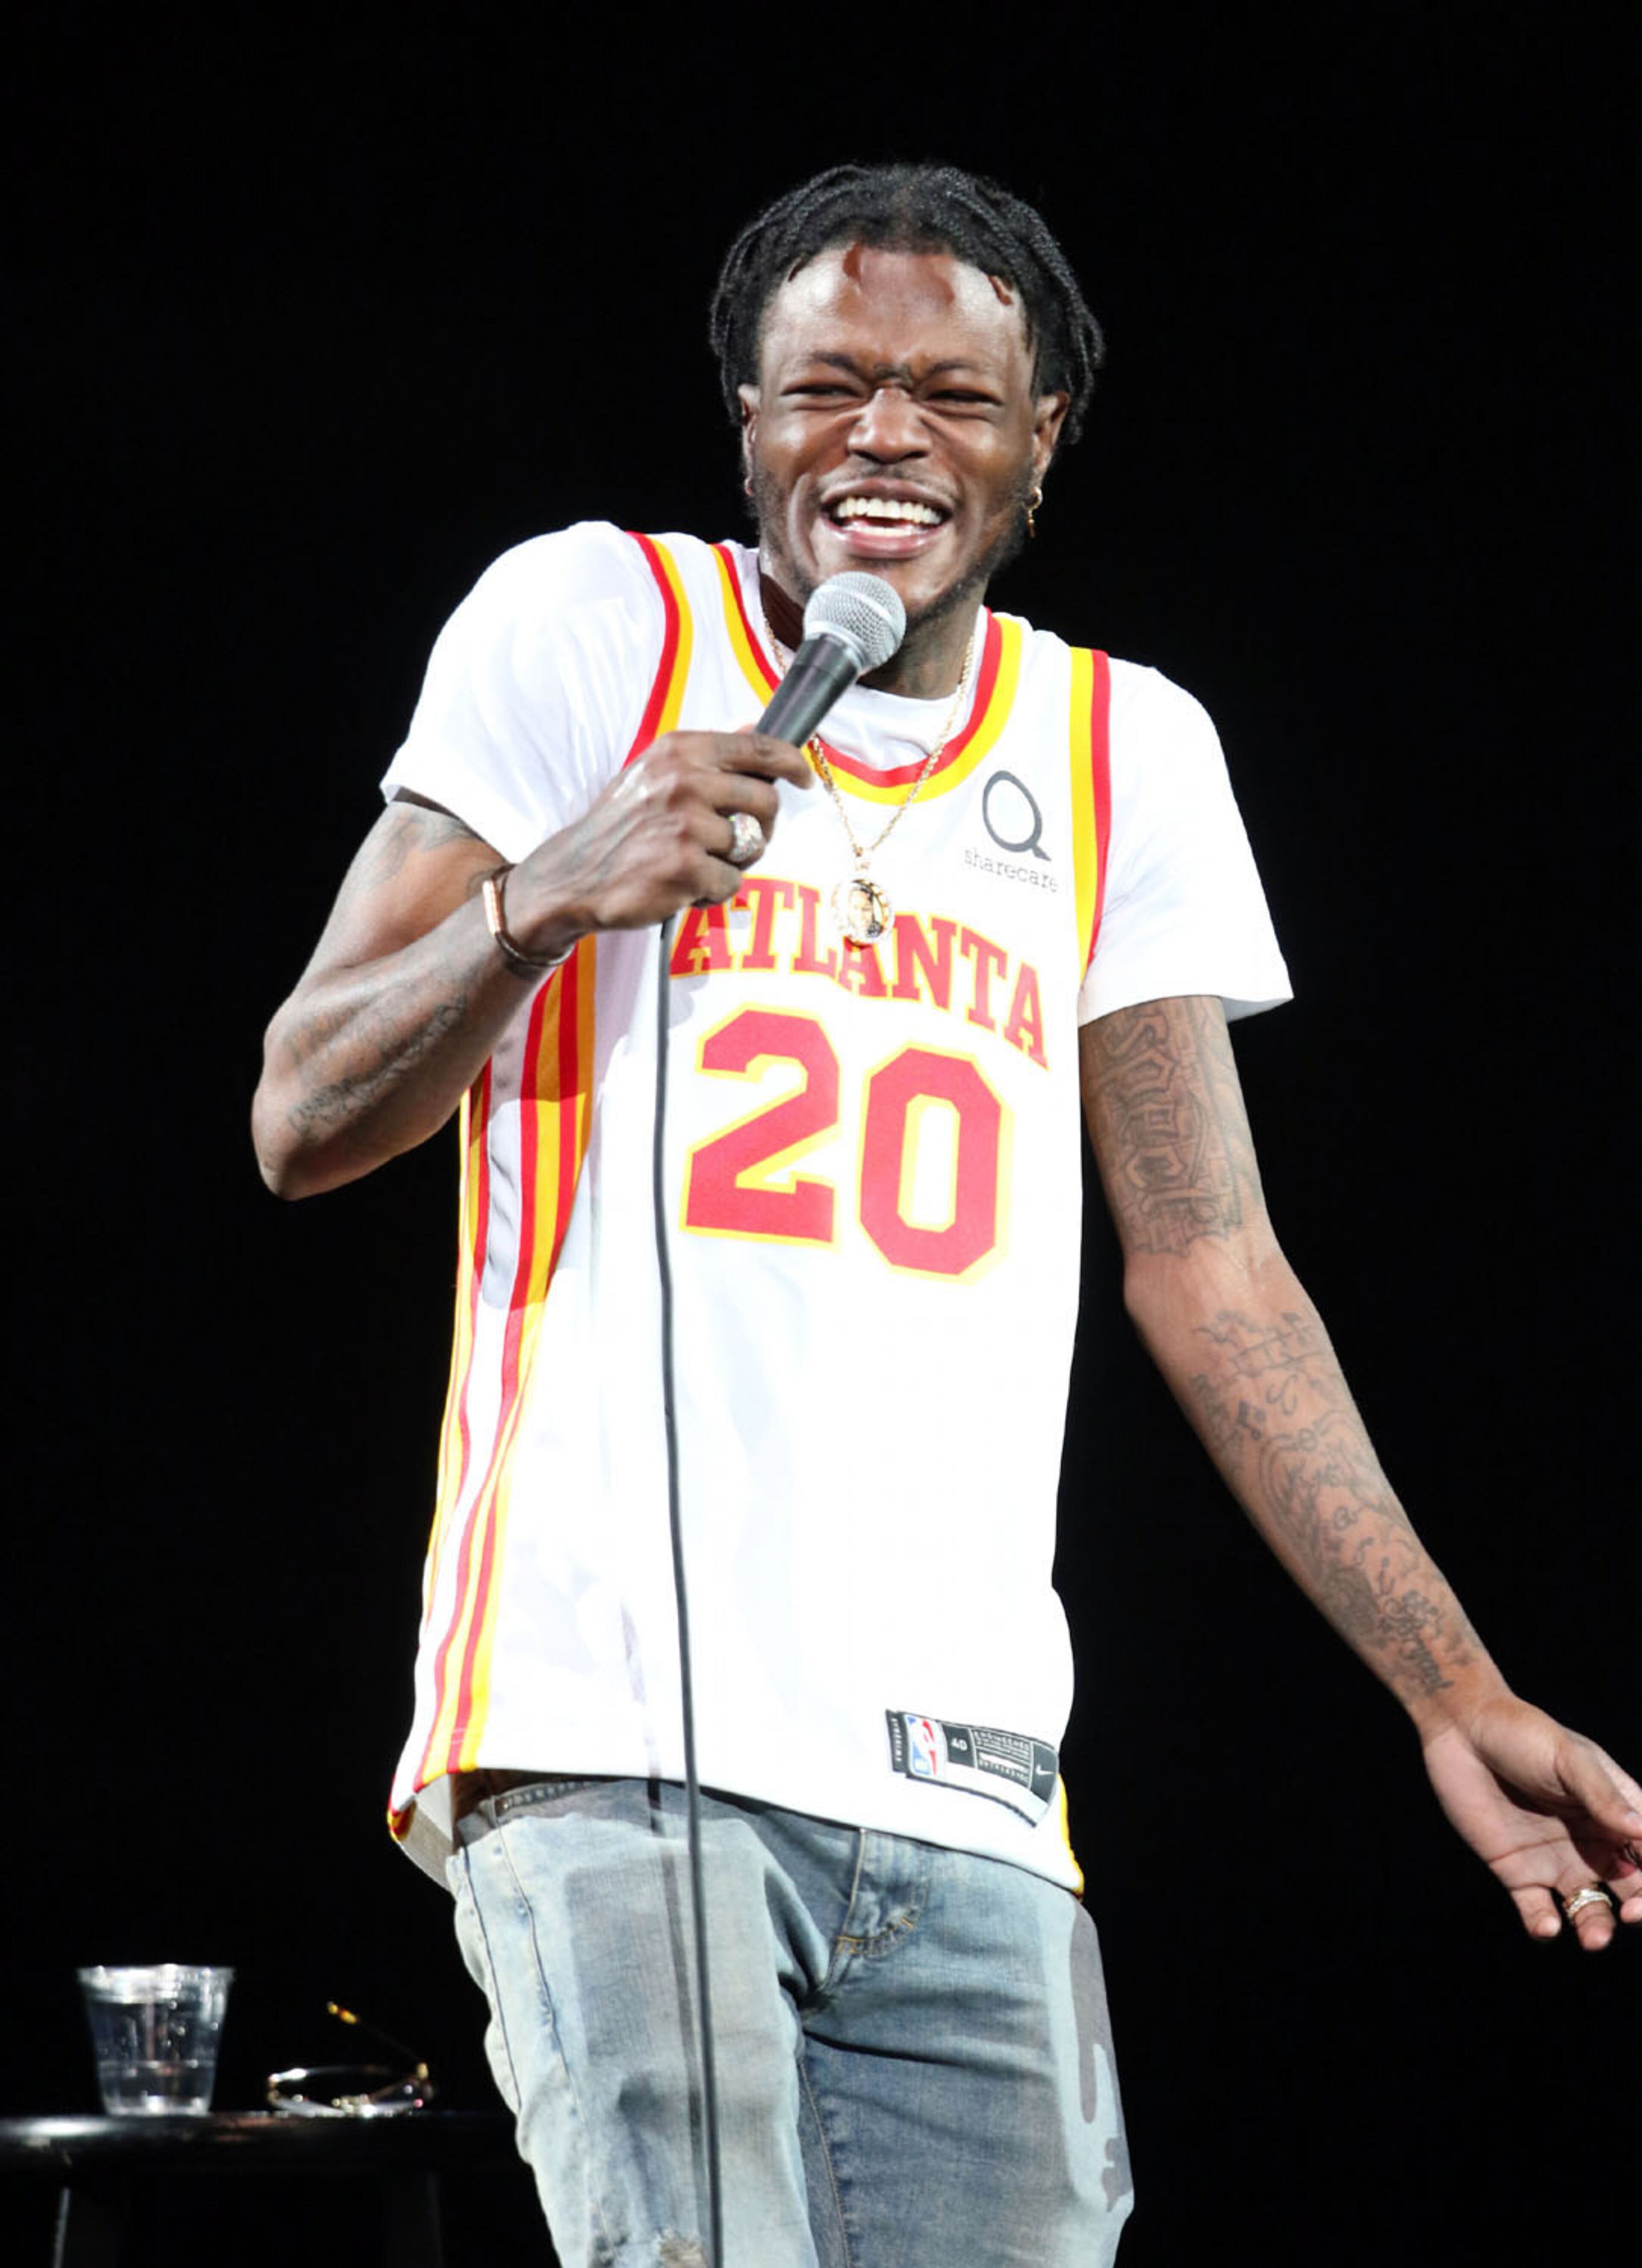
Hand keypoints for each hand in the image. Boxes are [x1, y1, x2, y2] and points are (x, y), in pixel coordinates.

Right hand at [507, 729, 812, 948]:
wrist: (573, 876)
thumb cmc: (621, 827)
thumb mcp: (654, 774)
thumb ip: (706, 757)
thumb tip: (753, 730)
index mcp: (680, 751)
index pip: (757, 748)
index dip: (790, 764)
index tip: (803, 778)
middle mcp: (684, 780)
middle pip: (765, 801)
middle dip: (761, 828)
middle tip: (736, 843)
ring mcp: (685, 823)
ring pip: (750, 846)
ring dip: (732, 863)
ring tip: (695, 863)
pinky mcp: (685, 866)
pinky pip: (731, 882)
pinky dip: (713, 891)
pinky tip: (682, 885)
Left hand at [1421, 1694, 1641, 1948]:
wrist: (1461, 1730)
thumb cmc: (1522, 1734)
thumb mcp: (1568, 1758)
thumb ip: (1603, 1796)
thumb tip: (1641, 1830)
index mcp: (1616, 1813)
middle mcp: (1594, 1843)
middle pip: (1632, 1889)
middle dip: (1639, 1909)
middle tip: (1630, 1915)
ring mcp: (1557, 1860)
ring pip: (1590, 1911)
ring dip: (1597, 1929)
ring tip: (1593, 1938)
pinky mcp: (1518, 1873)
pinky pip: (1538, 1912)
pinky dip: (1545, 1926)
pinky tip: (1546, 1924)